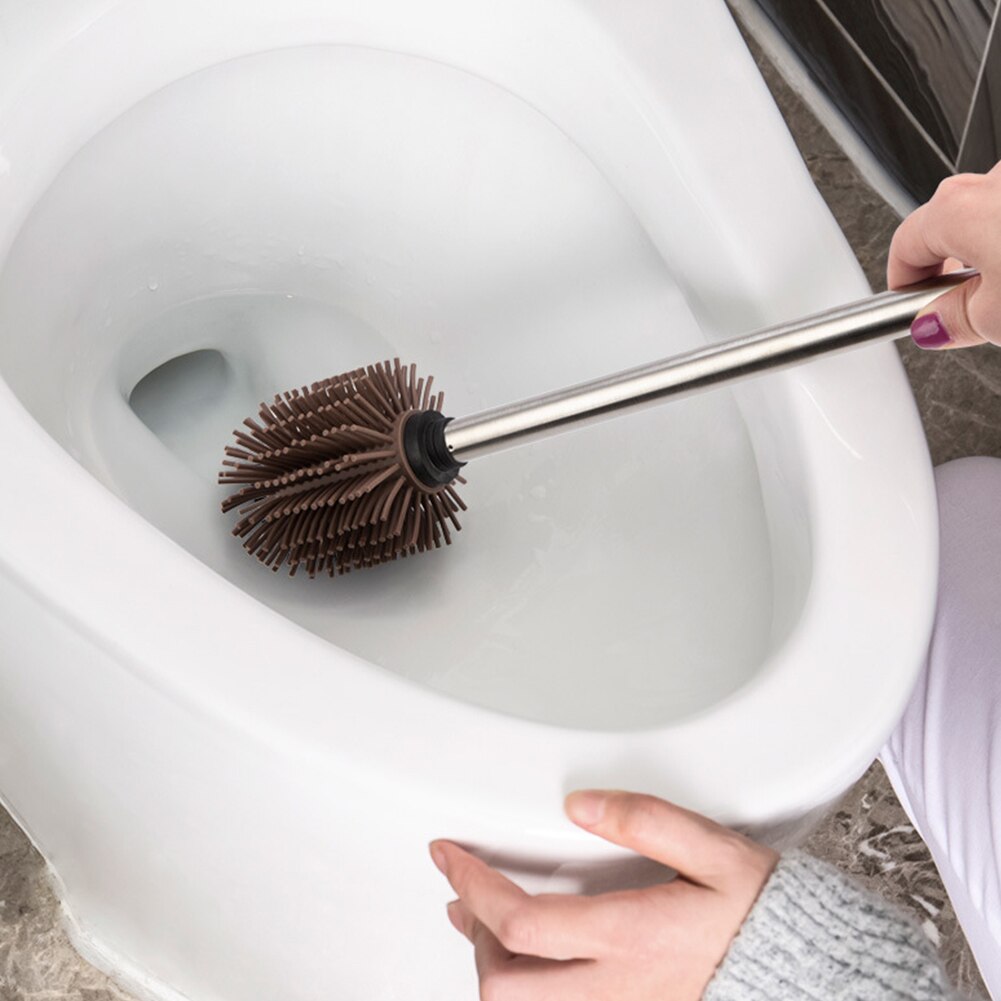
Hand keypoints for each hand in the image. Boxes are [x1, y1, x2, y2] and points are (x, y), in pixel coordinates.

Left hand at [429, 790, 777, 1000]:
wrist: (805, 978)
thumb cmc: (763, 916)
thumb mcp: (715, 853)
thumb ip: (646, 821)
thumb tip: (581, 806)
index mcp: (630, 938)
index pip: (519, 923)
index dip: (470, 886)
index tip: (447, 855)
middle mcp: (615, 988)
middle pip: (504, 987)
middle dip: (470, 934)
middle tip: (462, 889)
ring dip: (491, 963)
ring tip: (478, 921)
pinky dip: (524, 985)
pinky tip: (525, 960)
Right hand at [888, 162, 1000, 348]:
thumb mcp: (1000, 317)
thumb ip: (955, 320)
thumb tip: (935, 322)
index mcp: (958, 207)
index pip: (903, 247)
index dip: (903, 286)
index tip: (911, 311)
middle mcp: (995, 176)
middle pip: (952, 227)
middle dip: (955, 268)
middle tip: (972, 313)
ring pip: (996, 216)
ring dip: (997, 252)